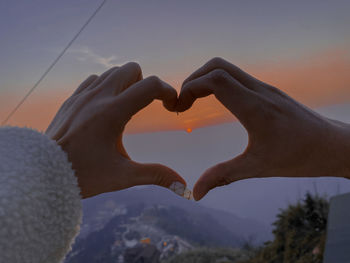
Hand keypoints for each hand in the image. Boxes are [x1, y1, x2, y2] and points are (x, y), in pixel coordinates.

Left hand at [46, 63, 185, 197]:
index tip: (171, 107)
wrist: (43, 172)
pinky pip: (95, 79)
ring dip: (125, 84)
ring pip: (113, 72)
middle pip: (132, 69)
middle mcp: (98, 97)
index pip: (150, 86)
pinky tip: (105, 109)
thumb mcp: (123, 176)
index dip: (168, 92)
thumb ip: (155, 176)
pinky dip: (106, 87)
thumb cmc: (83, 175)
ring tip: (125, 109)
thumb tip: (183, 186)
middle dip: (145, 84)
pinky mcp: (72, 98)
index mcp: (113, 113)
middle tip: (144, 108)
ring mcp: (83, 95)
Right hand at [176, 57, 349, 200]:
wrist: (334, 145)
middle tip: (183, 102)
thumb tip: (197, 192)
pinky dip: (219, 83)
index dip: (190, 88)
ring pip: (228, 68)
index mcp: (254, 108)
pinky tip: (216, 102)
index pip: (215, 79)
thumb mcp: (258, 167)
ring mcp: (265, 88)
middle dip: (193, 79)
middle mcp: (259, 91)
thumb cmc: (300, 156)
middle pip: (217, 65)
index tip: (180, 108)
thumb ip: (223, 176)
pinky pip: (238, 77)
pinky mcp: (269, 91)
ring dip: (205, 79)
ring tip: (194, 101)